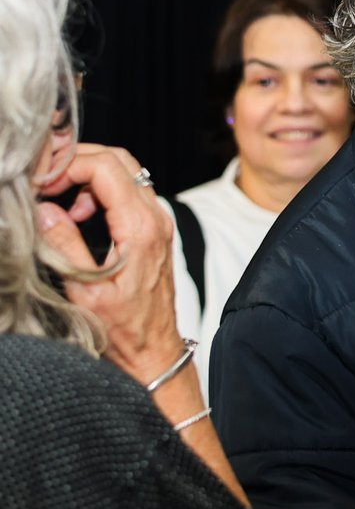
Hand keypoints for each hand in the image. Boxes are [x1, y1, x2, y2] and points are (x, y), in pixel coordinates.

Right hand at [35, 144, 184, 380]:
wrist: (152, 348)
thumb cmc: (123, 327)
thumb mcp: (85, 289)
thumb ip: (64, 244)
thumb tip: (44, 209)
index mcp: (141, 228)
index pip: (107, 167)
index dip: (69, 165)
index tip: (42, 182)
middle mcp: (155, 219)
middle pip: (120, 160)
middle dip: (78, 161)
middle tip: (46, 181)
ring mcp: (157, 222)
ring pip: (125, 174)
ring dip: (87, 178)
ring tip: (59, 204)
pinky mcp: (152, 230)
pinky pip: (127, 194)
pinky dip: (99, 193)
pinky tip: (77, 217)